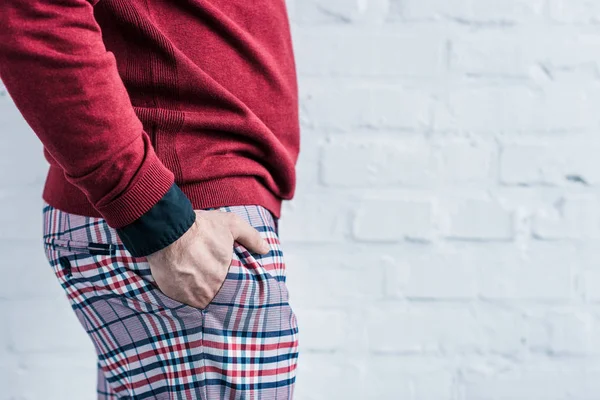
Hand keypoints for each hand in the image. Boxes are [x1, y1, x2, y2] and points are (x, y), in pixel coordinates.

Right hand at [145, 209, 269, 308]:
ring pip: (198, 298)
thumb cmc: (200, 227)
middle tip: (206, 276)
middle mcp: (210, 289)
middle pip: (215, 294)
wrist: (167, 229)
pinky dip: (182, 292)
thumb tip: (265, 249)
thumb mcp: (231, 225)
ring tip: (194, 279)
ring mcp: (191, 295)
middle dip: (212, 287)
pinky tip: (181, 280)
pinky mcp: (174, 295)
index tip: (223, 277)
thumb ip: (251, 237)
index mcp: (226, 276)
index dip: (228, 283)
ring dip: (197, 292)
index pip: (232, 288)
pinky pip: (181, 300)